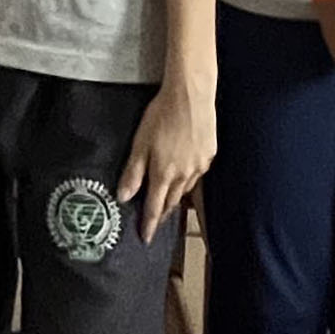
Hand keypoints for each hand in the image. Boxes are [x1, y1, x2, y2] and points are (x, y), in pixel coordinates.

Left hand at [117, 77, 214, 238]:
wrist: (191, 95)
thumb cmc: (161, 115)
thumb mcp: (140, 143)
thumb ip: (133, 172)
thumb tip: (124, 197)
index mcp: (164, 173)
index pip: (155, 208)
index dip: (149, 224)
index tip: (145, 238)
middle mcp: (184, 174)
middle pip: (172, 201)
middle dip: (163, 212)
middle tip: (156, 220)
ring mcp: (199, 165)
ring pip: (186, 189)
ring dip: (175, 196)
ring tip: (168, 201)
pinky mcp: (209, 154)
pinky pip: (197, 174)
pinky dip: (188, 179)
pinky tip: (184, 174)